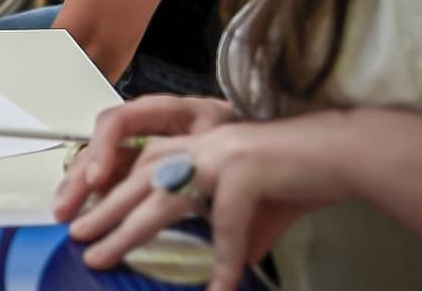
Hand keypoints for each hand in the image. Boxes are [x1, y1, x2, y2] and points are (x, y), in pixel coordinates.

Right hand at [55, 95, 235, 221]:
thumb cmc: (235, 133)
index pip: (119, 120)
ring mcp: (135, 146)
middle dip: (80, 175)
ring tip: (65, 212)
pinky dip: (90, 195)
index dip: (103, 147)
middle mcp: (141, 127)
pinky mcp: (135, 166)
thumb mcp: (221, 138)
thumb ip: (201, 156)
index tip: (98, 177)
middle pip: (98, 144)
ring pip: (97, 161)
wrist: (250, 141)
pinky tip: (80, 212)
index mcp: (161, 111)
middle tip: (69, 204)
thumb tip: (183, 185)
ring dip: (77, 186)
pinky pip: (106, 177)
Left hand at [68, 115, 351, 290]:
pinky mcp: (248, 172)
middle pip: (139, 180)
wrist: (346, 154)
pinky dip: (224, 260)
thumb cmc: (298, 181)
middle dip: (103, 209)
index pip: (139, 163)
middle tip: (74, 235)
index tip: (81, 211)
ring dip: (129, 232)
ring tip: (104, 257)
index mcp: (197, 144)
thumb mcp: (249, 208)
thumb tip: (221, 274)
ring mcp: (223, 156)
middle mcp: (202, 145)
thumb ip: (225, 235)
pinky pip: (227, 226)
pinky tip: (219, 289)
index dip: (109, 186)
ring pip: (164, 199)